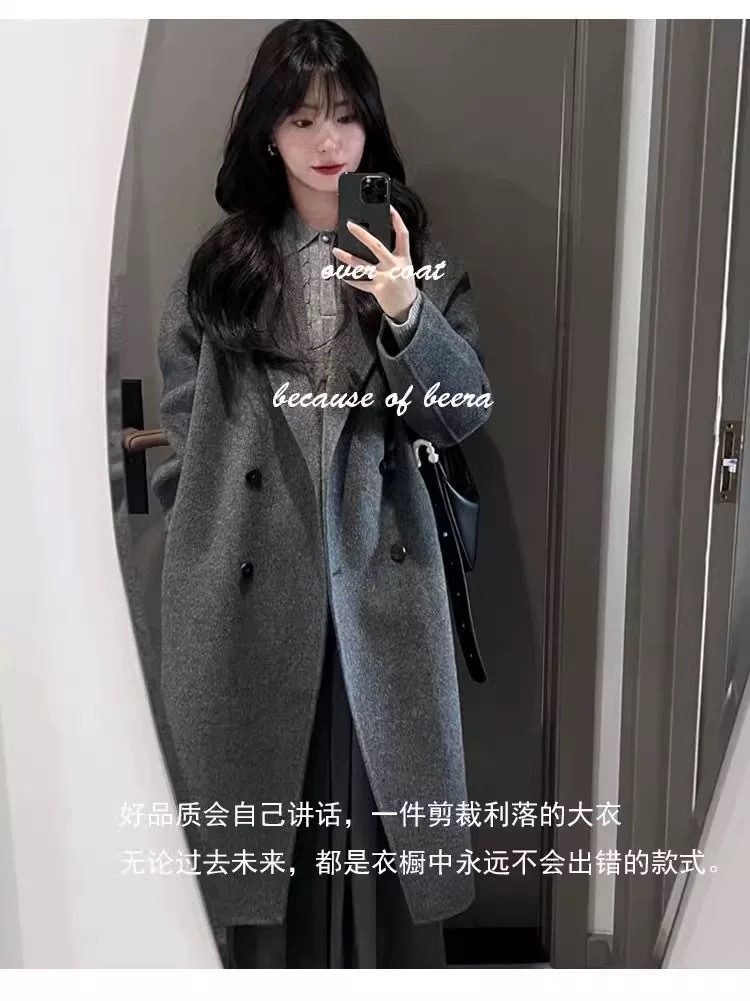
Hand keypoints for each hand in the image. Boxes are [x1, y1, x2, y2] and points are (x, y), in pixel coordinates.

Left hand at [332, 205, 417, 322]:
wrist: (408, 308)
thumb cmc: (405, 286)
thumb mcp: (405, 267)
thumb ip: (394, 255)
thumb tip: (375, 243)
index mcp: (404, 258)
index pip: (402, 235)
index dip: (397, 220)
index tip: (390, 208)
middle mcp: (394, 266)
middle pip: (377, 246)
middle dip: (362, 234)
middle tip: (350, 225)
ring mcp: (385, 278)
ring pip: (363, 266)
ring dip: (348, 258)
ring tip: (336, 251)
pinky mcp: (377, 290)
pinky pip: (361, 284)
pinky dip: (351, 280)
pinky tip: (342, 275)